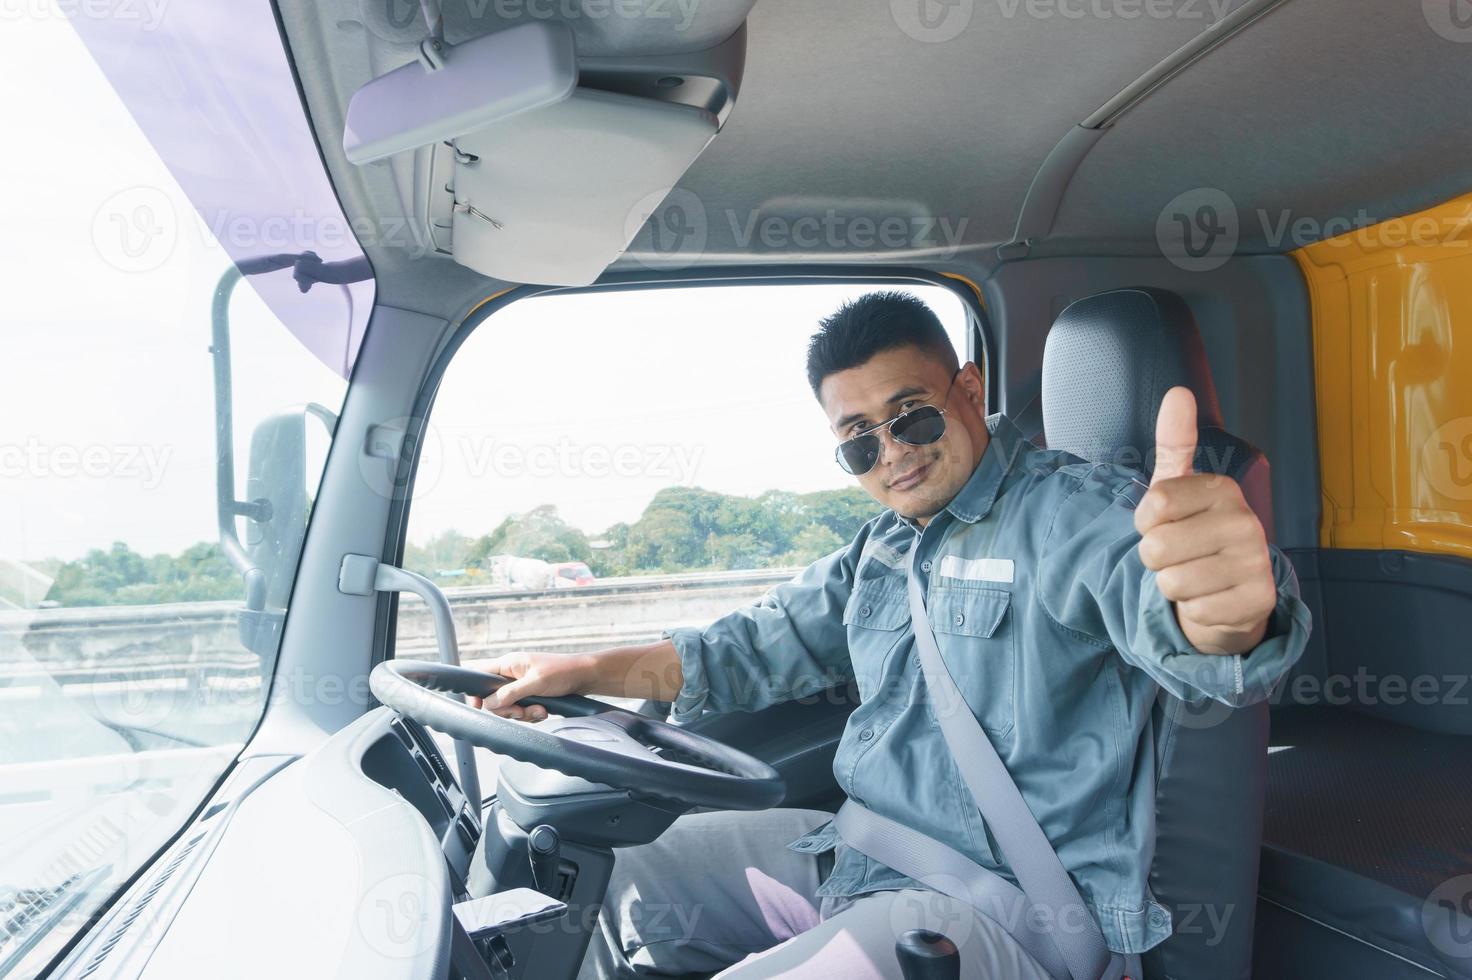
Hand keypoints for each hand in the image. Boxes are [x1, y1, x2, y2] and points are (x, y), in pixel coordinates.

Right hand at [469, 650, 594, 721]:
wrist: (586, 677)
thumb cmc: (563, 672)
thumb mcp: (534, 683)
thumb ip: (510, 693)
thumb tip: (488, 703)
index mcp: (509, 663)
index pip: (480, 674)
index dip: (476, 691)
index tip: (480, 706)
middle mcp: (512, 674)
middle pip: (494, 698)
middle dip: (507, 709)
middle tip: (520, 711)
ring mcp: (521, 686)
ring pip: (509, 707)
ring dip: (523, 714)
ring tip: (540, 710)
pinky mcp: (531, 696)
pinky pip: (522, 711)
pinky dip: (532, 714)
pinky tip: (545, 711)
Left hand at [1134, 387, 1275, 654]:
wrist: (1227, 592)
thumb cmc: (1194, 535)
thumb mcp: (1177, 489)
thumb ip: (1175, 443)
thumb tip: (1179, 392)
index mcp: (1222, 490)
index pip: (1153, 504)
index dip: (1145, 522)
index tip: (1163, 524)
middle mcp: (1245, 522)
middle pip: (1157, 548)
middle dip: (1156, 559)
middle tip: (1180, 556)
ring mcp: (1256, 562)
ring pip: (1173, 582)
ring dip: (1173, 586)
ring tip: (1194, 576)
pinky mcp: (1258, 601)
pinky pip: (1195, 610)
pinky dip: (1194, 610)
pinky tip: (1211, 598)